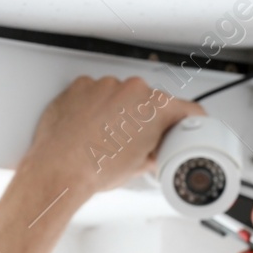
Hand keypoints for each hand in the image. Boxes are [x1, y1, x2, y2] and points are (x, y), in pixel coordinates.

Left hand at [21, 75, 203, 194]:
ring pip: (122, 95)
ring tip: (108, 136)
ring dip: (120, 111)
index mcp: (156, 108)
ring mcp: (106, 84)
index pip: (188, 109)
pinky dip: (96, 106)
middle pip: (151, 101)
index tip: (190, 122)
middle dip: (147, 118)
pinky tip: (91, 126)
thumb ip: (156, 150)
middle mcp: (133, 89)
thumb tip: (154, 150)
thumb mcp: (140, 166)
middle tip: (138, 141)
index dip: (192, 120)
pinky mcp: (81, 85)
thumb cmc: (96, 168)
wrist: (59, 168)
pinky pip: (97, 92)